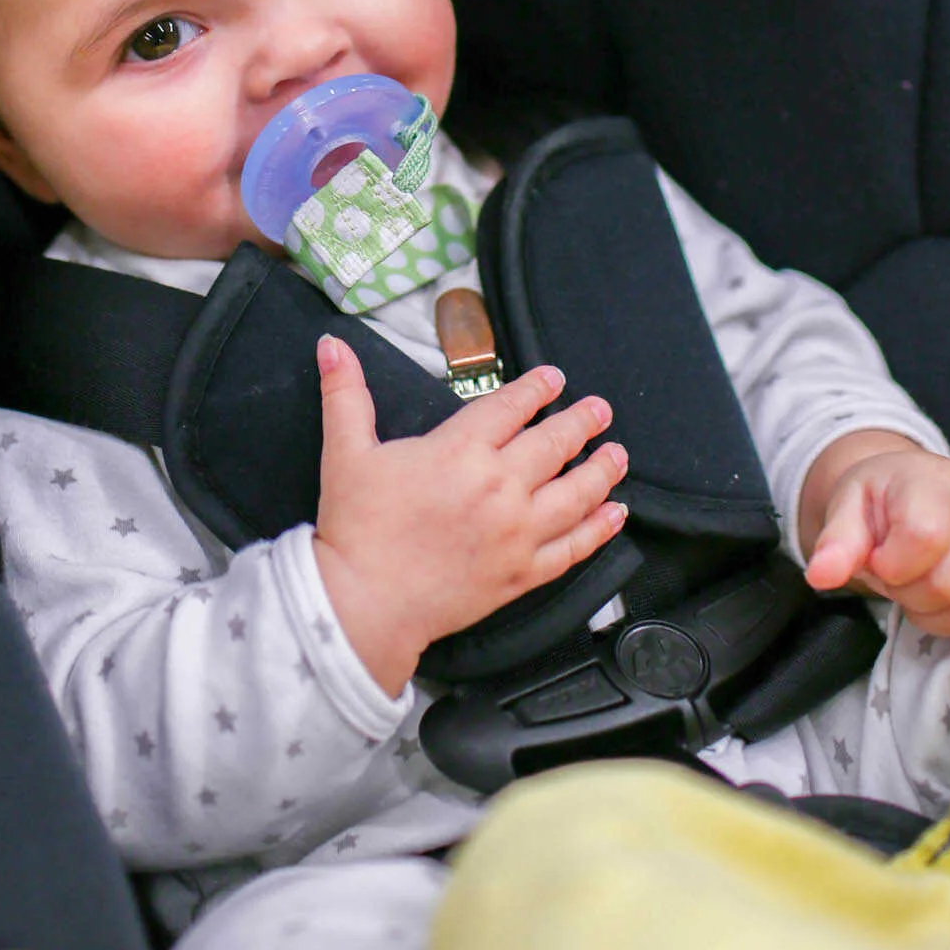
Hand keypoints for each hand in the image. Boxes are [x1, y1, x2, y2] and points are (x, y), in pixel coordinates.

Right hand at [311, 334, 628, 695]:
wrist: (364, 603)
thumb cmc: (356, 529)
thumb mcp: (346, 453)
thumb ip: (345, 394)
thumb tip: (332, 346)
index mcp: (460, 451)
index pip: (510, 407)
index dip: (536, 388)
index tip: (554, 378)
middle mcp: (499, 487)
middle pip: (554, 444)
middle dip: (581, 421)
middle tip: (600, 408)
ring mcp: (516, 533)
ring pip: (576, 493)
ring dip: (601, 469)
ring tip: (617, 453)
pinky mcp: (521, 574)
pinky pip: (573, 548)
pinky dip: (599, 530)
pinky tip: (615, 515)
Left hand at [801, 432, 949, 652]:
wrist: (916, 489)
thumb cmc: (881, 499)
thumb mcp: (848, 506)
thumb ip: (836, 541)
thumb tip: (820, 577)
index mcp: (935, 485)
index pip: (925, 537)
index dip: (893, 565)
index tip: (878, 560)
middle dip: (909, 595)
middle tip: (895, 578)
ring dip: (936, 618)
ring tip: (918, 592)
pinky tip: (947, 612)